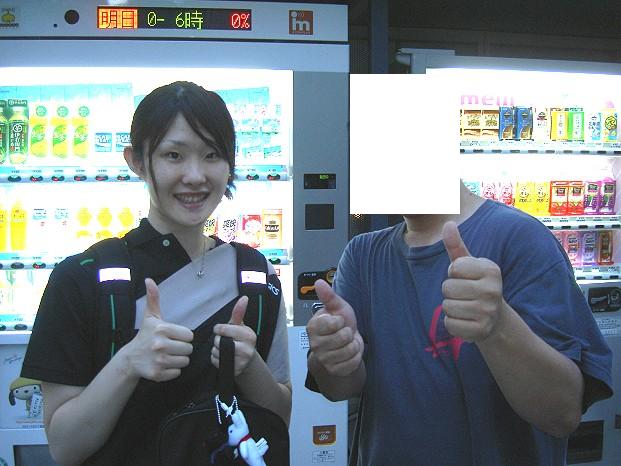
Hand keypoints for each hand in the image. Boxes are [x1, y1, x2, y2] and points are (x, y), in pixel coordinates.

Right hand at [125, 278, 193, 381]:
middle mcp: (160, 345)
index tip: (172, 336)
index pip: (189, 335)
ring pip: (185, 361)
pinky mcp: (158, 374)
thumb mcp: (150, 316)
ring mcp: (159, 360)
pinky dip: (172, 370)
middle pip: (189, 349)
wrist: (130, 358)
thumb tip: (149, 280)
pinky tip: (163, 364)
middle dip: (182, 348)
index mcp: (162, 329)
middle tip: (170, 346)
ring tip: (167, 355)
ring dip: (178, 359)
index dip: (183, 336)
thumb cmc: (145, 335)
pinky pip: (177, 372)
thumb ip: (153, 298)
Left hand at [212, 296, 257, 376]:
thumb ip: (239, 312)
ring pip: (216, 352)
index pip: (224, 329)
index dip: (218, 329)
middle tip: (224, 341)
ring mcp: (241, 362)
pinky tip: (223, 357)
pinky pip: (215, 362)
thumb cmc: (241, 339)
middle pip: (218, 341)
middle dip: (217, 340)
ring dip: (215, 350)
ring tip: (224, 349)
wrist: (248, 360)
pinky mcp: (234, 371)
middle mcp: (247, 349)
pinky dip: (215, 359)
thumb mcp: (240, 326)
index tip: (220, 330)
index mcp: (249, 336)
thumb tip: (244, 298)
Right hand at [306, 279, 362, 376]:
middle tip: (343, 332)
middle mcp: (315, 345)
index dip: (340, 320)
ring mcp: (323, 359)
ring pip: (348, 350)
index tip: (338, 321)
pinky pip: (352, 362)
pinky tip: (349, 353)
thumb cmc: (339, 324)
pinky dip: (355, 357)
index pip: (334, 323)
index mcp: (313, 327)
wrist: (343, 345)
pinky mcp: (333, 370)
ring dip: (353, 345)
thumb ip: (328, 296)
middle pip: (343, 337)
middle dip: (348, 333)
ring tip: (347, 342)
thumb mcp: (337, 307)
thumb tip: (319, 282)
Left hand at [441, 221, 506, 341]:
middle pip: (447, 288)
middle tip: (465, 295)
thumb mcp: (468, 265)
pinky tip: (466, 321)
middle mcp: (493, 290)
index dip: (454, 273)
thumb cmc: (476, 286)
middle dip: (451, 291)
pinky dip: (453, 324)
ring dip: (451, 308)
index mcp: (491, 270)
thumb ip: (456, 245)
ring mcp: (488, 312)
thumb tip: (448, 223)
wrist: (494, 318)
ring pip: (446, 307)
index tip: (466, 278)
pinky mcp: (481, 331)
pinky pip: (449, 324)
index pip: (453, 267)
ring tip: (466, 307)